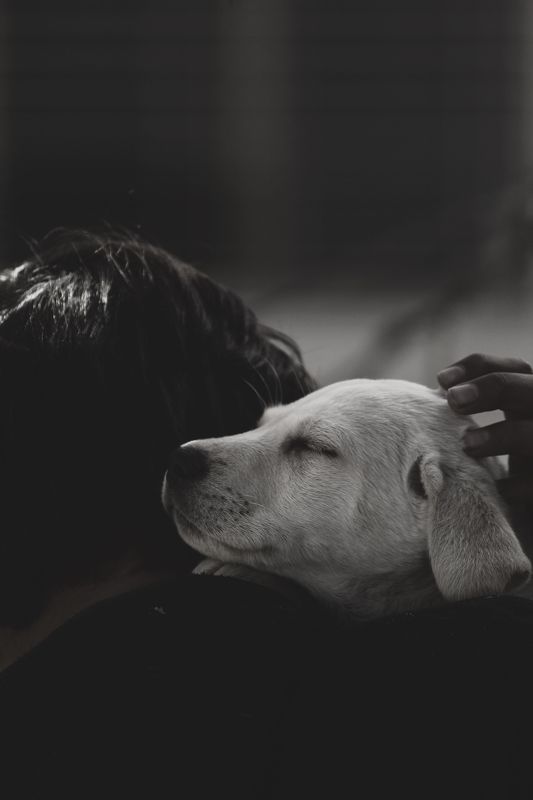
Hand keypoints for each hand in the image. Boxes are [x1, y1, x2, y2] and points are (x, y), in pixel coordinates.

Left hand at [437, 353, 532, 505]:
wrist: (528, 523)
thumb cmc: (503, 476)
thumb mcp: (493, 438)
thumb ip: (472, 413)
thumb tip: (440, 393)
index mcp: (530, 401)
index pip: (512, 368)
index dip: (478, 367)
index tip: (441, 380)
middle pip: (528, 388)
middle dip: (490, 388)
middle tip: (453, 400)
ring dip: (501, 435)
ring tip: (467, 445)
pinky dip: (516, 485)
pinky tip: (494, 489)